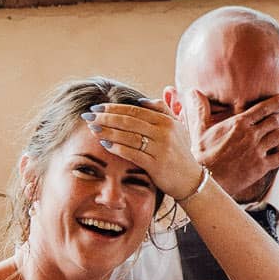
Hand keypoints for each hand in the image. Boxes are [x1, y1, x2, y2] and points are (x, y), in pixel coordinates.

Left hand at [84, 101, 205, 199]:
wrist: (191, 179)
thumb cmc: (179, 152)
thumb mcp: (176, 128)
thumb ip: (162, 110)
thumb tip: (141, 100)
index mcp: (167, 120)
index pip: (135, 110)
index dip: (114, 108)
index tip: (96, 108)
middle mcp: (164, 132)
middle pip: (129, 121)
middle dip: (105, 117)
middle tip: (87, 116)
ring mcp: (161, 148)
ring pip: (128, 136)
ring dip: (107, 131)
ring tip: (92, 128)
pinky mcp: (156, 164)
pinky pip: (132, 154)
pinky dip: (117, 148)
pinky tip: (104, 144)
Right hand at [185, 90, 278, 201]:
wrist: (204, 178)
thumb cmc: (200, 154)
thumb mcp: (199, 129)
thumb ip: (201, 109)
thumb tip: (193, 92)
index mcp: (238, 123)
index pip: (263, 108)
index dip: (276, 102)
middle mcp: (251, 135)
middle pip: (275, 121)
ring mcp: (257, 150)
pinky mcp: (260, 166)